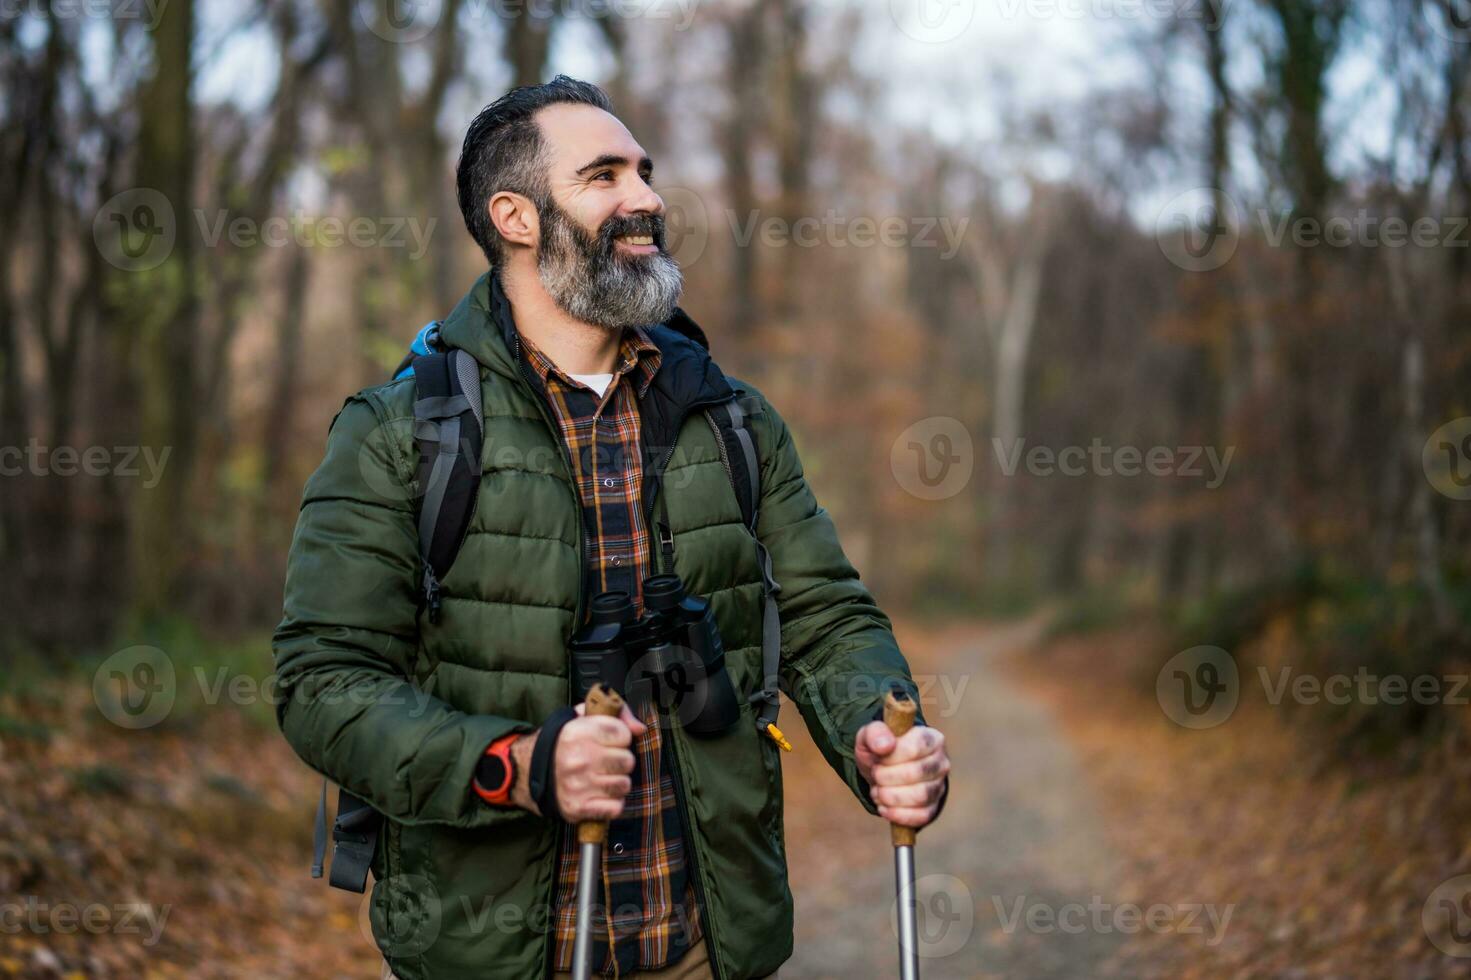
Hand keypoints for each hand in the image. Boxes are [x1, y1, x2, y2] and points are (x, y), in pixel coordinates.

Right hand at [523, 700, 645, 821]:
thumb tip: (640, 728)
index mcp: (578, 732)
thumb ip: (616, 713)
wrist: (528, 771)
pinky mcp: (578, 807)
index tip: (610, 741)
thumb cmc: (562, 742)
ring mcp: (579, 785)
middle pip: (627, 761)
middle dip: (621, 761)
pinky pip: (615, 808)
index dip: (620, 738)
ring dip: (617, 783)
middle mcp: (579, 758)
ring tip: (603, 778)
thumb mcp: (582, 716)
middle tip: (607, 761)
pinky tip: (601, 795)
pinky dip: (612, 804)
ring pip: (624, 785)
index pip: (623, 734)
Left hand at [854, 720, 949, 828]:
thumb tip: (885, 745)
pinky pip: (921, 816)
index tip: (877, 758)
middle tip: (875, 775)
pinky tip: (884, 807)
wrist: (882, 770)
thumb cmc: (879, 749)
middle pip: (916, 773)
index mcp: (931, 738)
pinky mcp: (933, 808)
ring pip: (920, 796)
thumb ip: (875, 733)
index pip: (915, 747)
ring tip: (877, 791)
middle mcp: (941, 762)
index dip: (891, 756)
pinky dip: (897, 814)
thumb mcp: (871, 735)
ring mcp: (939, 786)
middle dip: (887, 777)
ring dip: (890, 796)